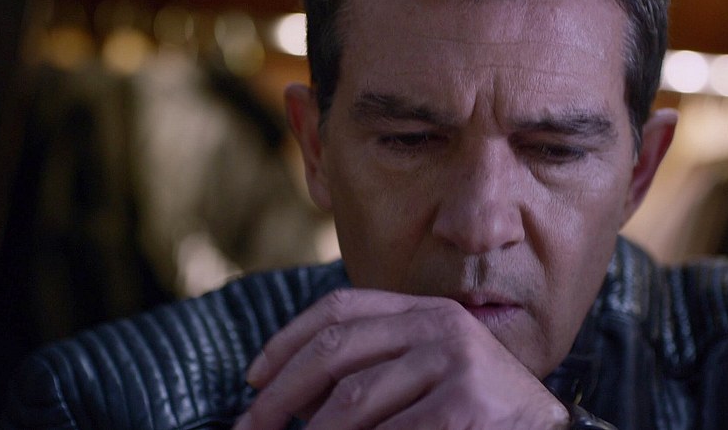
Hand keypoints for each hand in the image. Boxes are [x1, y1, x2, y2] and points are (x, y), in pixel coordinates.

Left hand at [233, 289, 568, 429]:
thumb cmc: (477, 410)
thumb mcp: (429, 371)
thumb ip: (378, 366)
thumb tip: (292, 394)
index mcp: (425, 310)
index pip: (339, 309)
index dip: (286, 342)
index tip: (253, 378)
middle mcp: (439, 325)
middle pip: (336, 350)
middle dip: (281, 393)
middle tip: (250, 427)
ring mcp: (457, 362)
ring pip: (354, 400)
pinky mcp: (465, 404)